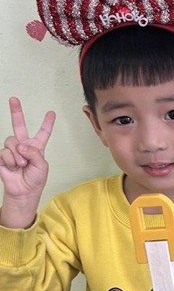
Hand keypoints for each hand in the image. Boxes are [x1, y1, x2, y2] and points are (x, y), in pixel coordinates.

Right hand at [0, 97, 55, 227]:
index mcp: (37, 147)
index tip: (51, 113)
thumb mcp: (42, 166)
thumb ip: (34, 153)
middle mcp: (24, 145)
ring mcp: (12, 150)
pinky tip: (13, 167)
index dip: (47, 123)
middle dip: (16, 111)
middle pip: (19, 125)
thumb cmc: (35, 180)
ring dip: (18, 155)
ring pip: (11, 141)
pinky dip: (11, 160)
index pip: (43, 133)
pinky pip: (5, 152)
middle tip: (14, 99)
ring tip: (22, 164)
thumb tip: (20, 145)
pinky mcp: (3, 156)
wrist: (24, 191)